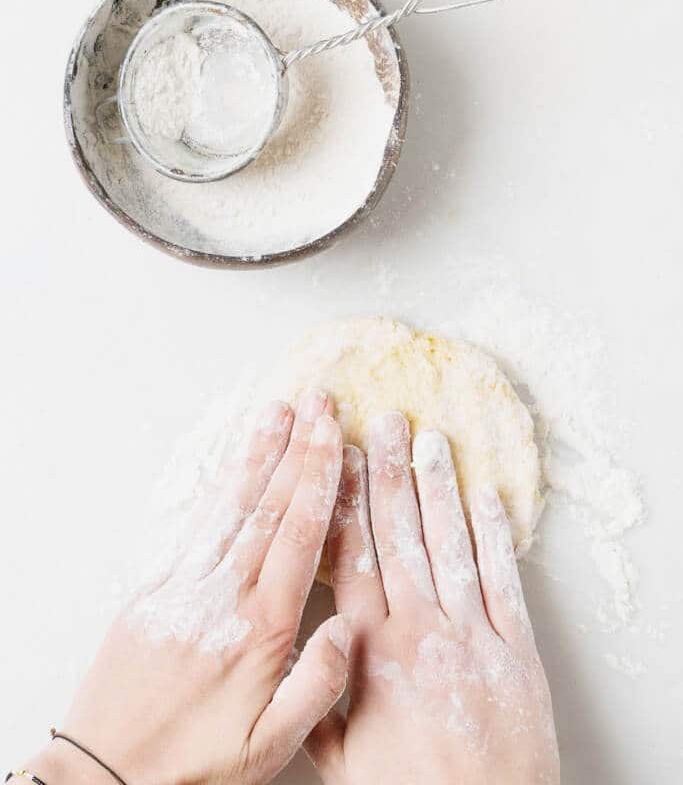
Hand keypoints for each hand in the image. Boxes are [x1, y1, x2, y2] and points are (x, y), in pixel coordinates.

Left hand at [24, 391, 349, 784]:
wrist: (104, 775)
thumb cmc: (193, 767)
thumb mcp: (269, 748)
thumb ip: (316, 686)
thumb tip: (349, 625)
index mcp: (260, 627)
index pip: (299, 534)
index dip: (319, 477)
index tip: (334, 434)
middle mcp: (224, 594)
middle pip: (268, 506)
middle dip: (297, 448)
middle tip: (315, 402)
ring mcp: (186, 586)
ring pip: (231, 506)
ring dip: (257, 454)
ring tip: (276, 412)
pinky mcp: (157, 590)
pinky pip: (195, 525)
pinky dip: (218, 487)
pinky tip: (231, 466)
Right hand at [306, 412, 559, 784]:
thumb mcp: (341, 759)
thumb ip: (318, 698)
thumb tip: (300, 647)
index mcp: (370, 653)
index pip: (351, 558)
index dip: (344, 502)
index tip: (337, 458)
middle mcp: (419, 632)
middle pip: (399, 536)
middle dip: (389, 473)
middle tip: (384, 421)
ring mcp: (470, 635)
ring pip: (448, 545)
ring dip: (437, 488)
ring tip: (429, 440)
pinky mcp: (515, 649)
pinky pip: (502, 579)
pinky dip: (494, 535)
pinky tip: (485, 495)